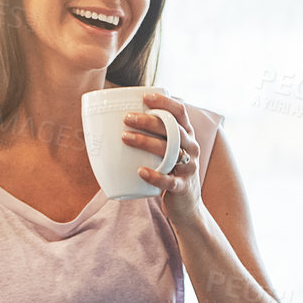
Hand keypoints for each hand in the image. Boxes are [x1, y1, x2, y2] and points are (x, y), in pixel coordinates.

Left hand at [123, 93, 203, 222]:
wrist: (186, 206)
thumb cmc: (169, 172)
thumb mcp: (165, 152)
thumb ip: (151, 137)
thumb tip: (112, 124)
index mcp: (187, 136)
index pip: (180, 113)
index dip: (165, 102)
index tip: (145, 97)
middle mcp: (191, 148)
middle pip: (172, 129)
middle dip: (149, 121)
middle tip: (127, 118)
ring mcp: (189, 167)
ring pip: (170, 151)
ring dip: (147, 142)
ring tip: (125, 138)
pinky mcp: (183, 187)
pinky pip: (170, 181)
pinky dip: (155, 176)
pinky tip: (140, 171)